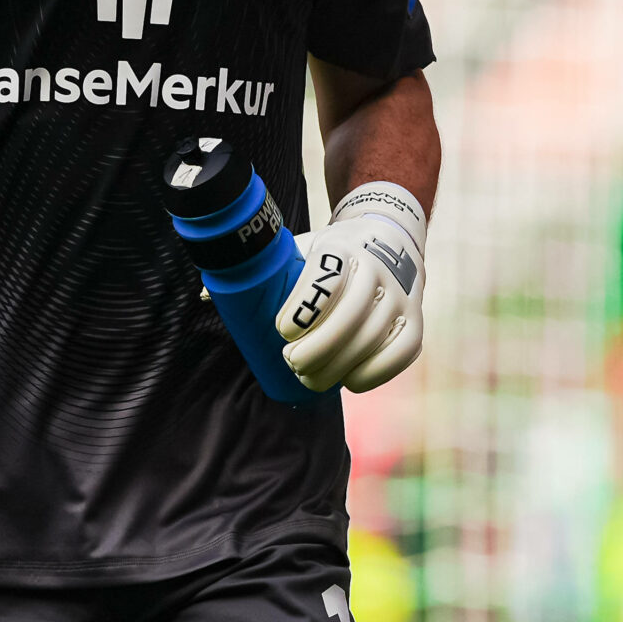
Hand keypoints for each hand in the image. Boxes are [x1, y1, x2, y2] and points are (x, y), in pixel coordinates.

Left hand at [276, 186, 425, 393]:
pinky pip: (400, 354)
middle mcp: (377, 270)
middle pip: (350, 317)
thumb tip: (207, 295)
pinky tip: (349, 380)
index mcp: (341, 249)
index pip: (326, 279)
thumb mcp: (305, 247)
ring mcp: (401, 297)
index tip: (282, 331)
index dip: (304, 309)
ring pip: (371, 339)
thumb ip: (268, 271)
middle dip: (317, 349)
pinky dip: (373, 373)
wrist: (390, 240)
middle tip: (291, 363)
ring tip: (310, 377)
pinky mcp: (415, 322)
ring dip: (337, 366)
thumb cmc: (332, 256)